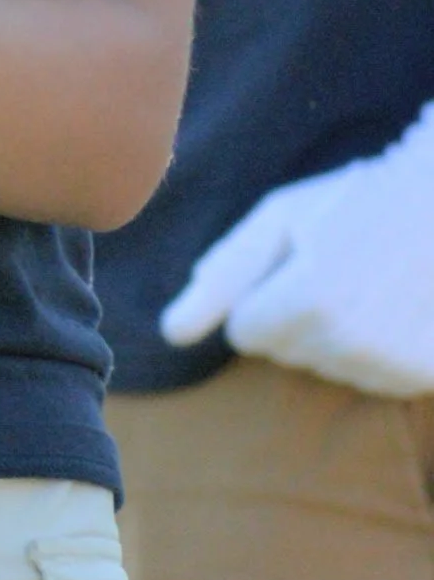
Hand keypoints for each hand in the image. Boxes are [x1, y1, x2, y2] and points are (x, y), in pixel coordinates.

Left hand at [159, 99, 433, 395]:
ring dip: (333, 333)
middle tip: (341, 266)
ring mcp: (392, 366)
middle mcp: (351, 343)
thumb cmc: (354, 201)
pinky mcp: (423, 379)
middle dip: (295, 314)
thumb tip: (171, 335)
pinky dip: (374, 350)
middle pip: (282, 352)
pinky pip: (368, 377)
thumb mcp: (279, 218)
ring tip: (370, 284)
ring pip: (323, 365)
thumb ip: (221, 278)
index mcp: (310, 300)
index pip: (243, 332)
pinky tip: (395, 309)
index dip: (261, 294)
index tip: (299, 261)